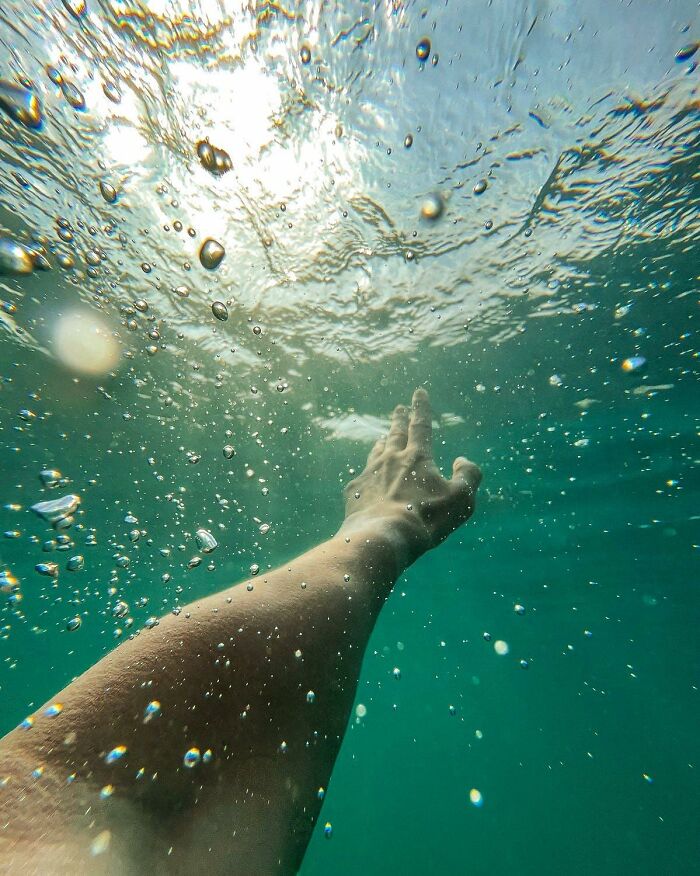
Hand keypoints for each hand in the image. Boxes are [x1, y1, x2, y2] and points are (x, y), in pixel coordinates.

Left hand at [341, 389, 481, 562]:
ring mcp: (369, 474)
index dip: (421, 407)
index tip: (419, 392)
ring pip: (376, 452)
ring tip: (382, 439)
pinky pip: (362, 477)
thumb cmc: (426, 519)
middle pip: (395, 433)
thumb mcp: (461, 499)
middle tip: (398, 409)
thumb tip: (463, 460)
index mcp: (417, 457)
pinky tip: (367, 481)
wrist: (382, 537)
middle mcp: (391, 459)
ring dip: (382, 443)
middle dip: (398, 419)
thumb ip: (468, 476)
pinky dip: (368, 475)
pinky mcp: (354, 492)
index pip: (421, 425)